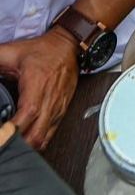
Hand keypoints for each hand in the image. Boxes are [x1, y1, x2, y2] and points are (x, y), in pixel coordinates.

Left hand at [0, 29, 79, 150]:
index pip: (27, 114)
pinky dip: (37, 143)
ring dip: (27, 147)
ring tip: (12, 147)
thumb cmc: (43, 51)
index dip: (13, 129)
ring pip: (43, 139)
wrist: (67, 47)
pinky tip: (26, 142)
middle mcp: (49, 100)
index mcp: (36, 85)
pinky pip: (50, 135)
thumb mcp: (13, 51)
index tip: (2, 134)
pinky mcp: (61, 112)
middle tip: (4, 145)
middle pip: (36, 134)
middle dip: (18, 145)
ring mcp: (57, 108)